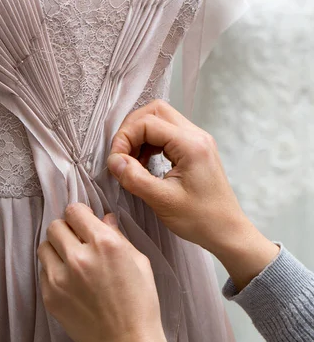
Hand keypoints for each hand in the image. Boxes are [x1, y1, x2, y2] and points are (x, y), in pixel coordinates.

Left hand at [37, 203, 169, 341]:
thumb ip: (118, 235)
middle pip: (55, 225)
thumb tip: (104, 218)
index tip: (85, 222)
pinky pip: (43, 270)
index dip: (80, 214)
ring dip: (56, 248)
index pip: (75, 211)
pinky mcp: (50, 296)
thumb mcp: (139, 262)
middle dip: (67, 229)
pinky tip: (69, 280)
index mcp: (104, 244)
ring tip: (70, 260)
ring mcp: (60, 278)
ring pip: (44, 246)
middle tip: (77, 240)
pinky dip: (53, 270)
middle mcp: (79, 257)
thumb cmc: (140, 303)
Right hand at [106, 99, 278, 290]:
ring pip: (160, 119)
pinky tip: (143, 163)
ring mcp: (197, 140)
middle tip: (121, 154)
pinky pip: (167, 133)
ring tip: (131, 161)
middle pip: (155, 111)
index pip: (147, 122)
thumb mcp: (162, 201)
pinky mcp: (195, 149)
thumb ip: (135, 178)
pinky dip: (150, 142)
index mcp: (191, 144)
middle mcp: (196, 135)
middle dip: (131, 129)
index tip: (115, 161)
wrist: (227, 231)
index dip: (125, 138)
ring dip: (140, 135)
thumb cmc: (200, 219)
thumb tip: (113, 161)